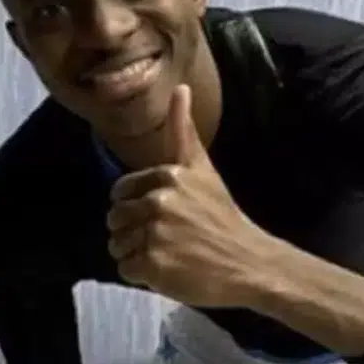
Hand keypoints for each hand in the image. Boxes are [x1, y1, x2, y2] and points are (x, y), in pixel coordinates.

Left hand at [107, 84, 268, 307]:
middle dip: (132, 231)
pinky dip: (141, 275)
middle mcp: (158, 202)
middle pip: (115, 219)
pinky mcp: (153, 265)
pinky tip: (166, 271)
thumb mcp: (203, 170)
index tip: (159, 217)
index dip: (134, 207)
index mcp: (167, 177)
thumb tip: (180, 87)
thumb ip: (184, 132)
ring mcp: (155, 235)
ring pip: (117, 245)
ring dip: (135, 254)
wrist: (248, 262)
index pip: (120, 193)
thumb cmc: (223, 217)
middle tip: (163, 239)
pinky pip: (125, 269)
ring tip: (166, 254)